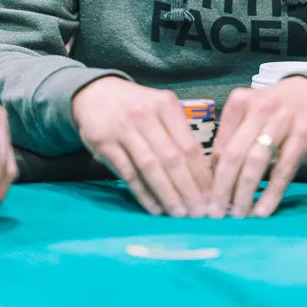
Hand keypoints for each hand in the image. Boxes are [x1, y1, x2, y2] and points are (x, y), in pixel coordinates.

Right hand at [71, 77, 209, 216]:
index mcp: (165, 105)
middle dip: (188, 189)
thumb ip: (178, 133)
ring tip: (179, 214)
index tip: (211, 196)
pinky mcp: (104, 144)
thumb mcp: (160, 108)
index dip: (201, 174)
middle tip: (199, 213)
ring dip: (167, 194)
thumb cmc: (136, 106)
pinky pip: (128, 174)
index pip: (189, 144)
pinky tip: (155, 208)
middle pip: (172, 158)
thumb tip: (202, 174)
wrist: (95, 93)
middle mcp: (145, 115)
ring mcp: (123, 129)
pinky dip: (143, 193)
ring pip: (150, 167)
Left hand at [209, 77, 306, 218]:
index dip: (211, 176)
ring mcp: (282, 120)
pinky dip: (272, 192)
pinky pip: (284, 169)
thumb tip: (212, 178)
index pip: (220, 145)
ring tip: (238, 214)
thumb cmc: (273, 110)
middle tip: (216, 212)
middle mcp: (258, 108)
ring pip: (257, 161)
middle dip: (222, 187)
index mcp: (239, 102)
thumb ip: (231, 139)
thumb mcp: (248, 114)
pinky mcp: (304, 134)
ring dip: (245, 192)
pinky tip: (263, 210)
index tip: (206, 199)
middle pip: (234, 154)